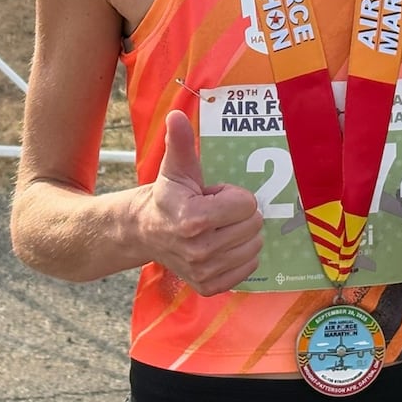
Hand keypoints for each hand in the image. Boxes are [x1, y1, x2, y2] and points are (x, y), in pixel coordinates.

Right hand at [143, 109, 263, 294]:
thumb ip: (179, 141)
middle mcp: (200, 251)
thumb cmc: (168, 196)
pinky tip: (221, 244)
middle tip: (215, 211)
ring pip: (254, 245)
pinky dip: (241, 254)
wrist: (146, 232)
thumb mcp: (174, 167)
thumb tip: (176, 115)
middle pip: (253, 225)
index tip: (212, 195)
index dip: (233, 195)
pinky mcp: (209, 287)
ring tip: (216, 227)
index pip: (247, 204)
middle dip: (239, 213)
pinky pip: (249, 267)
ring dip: (241, 233)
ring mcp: (205, 272)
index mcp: (193, 220)